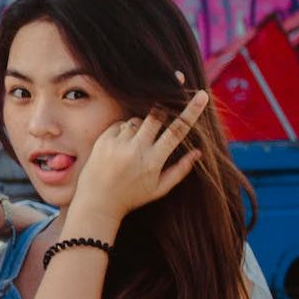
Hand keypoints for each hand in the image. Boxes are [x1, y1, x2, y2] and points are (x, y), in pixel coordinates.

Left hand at [72, 89, 208, 220]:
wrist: (97, 202)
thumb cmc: (131, 197)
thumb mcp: (159, 189)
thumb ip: (180, 170)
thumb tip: (198, 152)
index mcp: (153, 161)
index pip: (177, 131)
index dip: (191, 112)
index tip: (202, 96)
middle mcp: (136, 149)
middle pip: (156, 116)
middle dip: (162, 111)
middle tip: (162, 117)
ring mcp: (118, 143)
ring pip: (137, 120)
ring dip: (141, 127)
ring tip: (134, 147)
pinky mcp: (103, 139)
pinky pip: (120, 124)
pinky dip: (124, 130)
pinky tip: (120, 147)